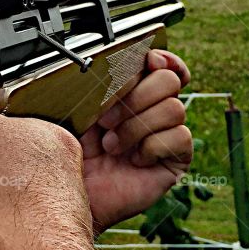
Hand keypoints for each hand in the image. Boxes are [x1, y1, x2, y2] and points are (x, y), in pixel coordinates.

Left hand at [80, 49, 192, 231]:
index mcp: (131, 92)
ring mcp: (165, 134)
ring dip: (135, 127)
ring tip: (111, 146)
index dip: (162, 58)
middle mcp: (151, 110)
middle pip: (169, 81)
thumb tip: (115, 59)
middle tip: (106, 120)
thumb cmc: (68, 152)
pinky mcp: (174, 160)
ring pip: (174, 108)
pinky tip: (133, 161)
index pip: (164, 64)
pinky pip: (180, 137)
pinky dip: (152, 146)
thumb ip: (95, 81)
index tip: (147, 60)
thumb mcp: (75, 108)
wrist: (67, 190)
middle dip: (135, 96)